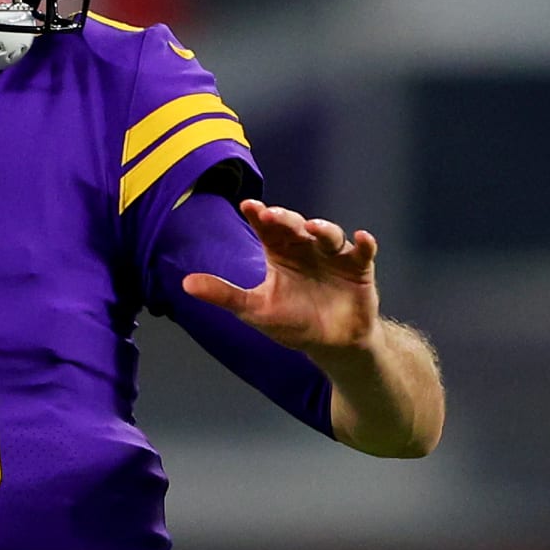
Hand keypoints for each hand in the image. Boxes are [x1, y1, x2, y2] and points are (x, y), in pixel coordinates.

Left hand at [183, 199, 381, 356]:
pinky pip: (364, 252)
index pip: (267, 228)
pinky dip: (365, 244)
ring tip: (313, 228)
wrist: (330, 343)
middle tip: (272, 215)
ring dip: (323, 228)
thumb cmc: (291, 321)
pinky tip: (362, 238)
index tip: (248, 206)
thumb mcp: (255, 309)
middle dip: (285, 218)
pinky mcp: (359, 268)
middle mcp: (305, 247)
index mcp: (280, 251)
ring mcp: (333, 256)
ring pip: (328, 234)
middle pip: (295, 225)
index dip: (259, 215)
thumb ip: (224, 294)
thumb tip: (184, 284)